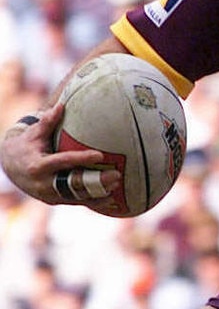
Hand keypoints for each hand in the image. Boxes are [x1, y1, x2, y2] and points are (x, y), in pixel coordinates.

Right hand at [1, 104, 120, 206]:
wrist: (11, 168)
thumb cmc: (27, 146)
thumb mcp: (33, 134)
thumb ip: (47, 122)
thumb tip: (60, 105)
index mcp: (38, 166)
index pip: (63, 162)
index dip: (81, 159)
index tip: (100, 155)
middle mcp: (44, 184)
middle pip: (73, 184)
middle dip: (95, 182)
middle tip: (117, 176)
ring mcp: (49, 195)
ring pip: (77, 197)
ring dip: (98, 194)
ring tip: (118, 185)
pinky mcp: (55, 201)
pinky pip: (76, 202)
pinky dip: (92, 201)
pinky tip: (111, 199)